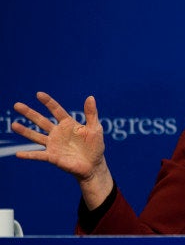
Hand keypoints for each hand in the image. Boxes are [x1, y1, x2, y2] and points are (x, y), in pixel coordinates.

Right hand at [12, 92, 112, 208]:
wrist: (93, 165)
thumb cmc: (95, 145)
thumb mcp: (95, 128)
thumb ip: (91, 113)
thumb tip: (90, 97)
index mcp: (68, 124)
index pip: (56, 110)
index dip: (48, 102)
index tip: (38, 94)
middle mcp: (58, 133)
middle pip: (41, 121)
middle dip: (29, 113)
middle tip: (16, 105)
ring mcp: (54, 145)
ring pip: (36, 136)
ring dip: (25, 131)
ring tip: (14, 125)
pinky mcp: (53, 157)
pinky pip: (39, 155)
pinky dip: (29, 155)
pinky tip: (18, 154)